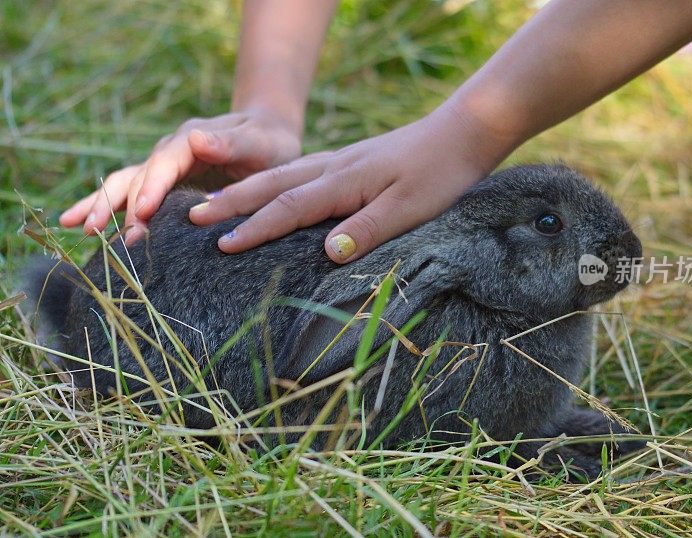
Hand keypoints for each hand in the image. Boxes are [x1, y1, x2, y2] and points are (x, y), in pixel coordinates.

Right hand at [59, 109, 301, 242]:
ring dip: (101, 206)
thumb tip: (198, 139)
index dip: (151, 188)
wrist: (267, 134)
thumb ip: (230, 143)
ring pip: (123, 185)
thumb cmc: (268, 141)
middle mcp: (170, 152)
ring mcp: (162, 168)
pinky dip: (101, 207)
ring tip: (81, 230)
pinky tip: (75, 223)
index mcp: (191, 140)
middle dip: (120, 206)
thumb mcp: (258, 141)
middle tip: (104, 234)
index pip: (164, 165)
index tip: (143, 212)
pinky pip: (127, 195)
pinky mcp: (162, 184)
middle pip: (137, 178)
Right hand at [188, 105, 506, 262]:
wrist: (462, 132)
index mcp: (343, 182)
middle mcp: (332, 168)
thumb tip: (326, 255)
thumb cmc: (439, 173)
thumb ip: (368, 230)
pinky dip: (272, 184)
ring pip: (281, 176)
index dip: (255, 229)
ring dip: (245, 191)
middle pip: (272, 186)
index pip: (289, 208)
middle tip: (194, 220)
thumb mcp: (410, 208)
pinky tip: (267, 191)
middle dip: (233, 205)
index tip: (222, 247)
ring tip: (214, 205)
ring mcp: (338, 162)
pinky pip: (298, 174)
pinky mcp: (348, 162)